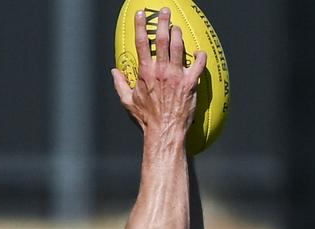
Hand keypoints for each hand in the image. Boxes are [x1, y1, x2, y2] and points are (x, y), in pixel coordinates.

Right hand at [112, 8, 206, 139]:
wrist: (164, 131)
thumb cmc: (147, 119)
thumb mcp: (128, 102)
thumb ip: (120, 84)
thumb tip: (114, 72)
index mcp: (145, 73)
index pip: (141, 43)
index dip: (141, 26)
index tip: (141, 14)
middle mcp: (161, 71)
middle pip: (162, 38)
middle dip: (164, 21)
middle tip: (165, 11)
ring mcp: (176, 75)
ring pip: (179, 46)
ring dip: (179, 34)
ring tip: (177, 29)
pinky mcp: (189, 82)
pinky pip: (198, 63)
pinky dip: (200, 55)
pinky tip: (198, 52)